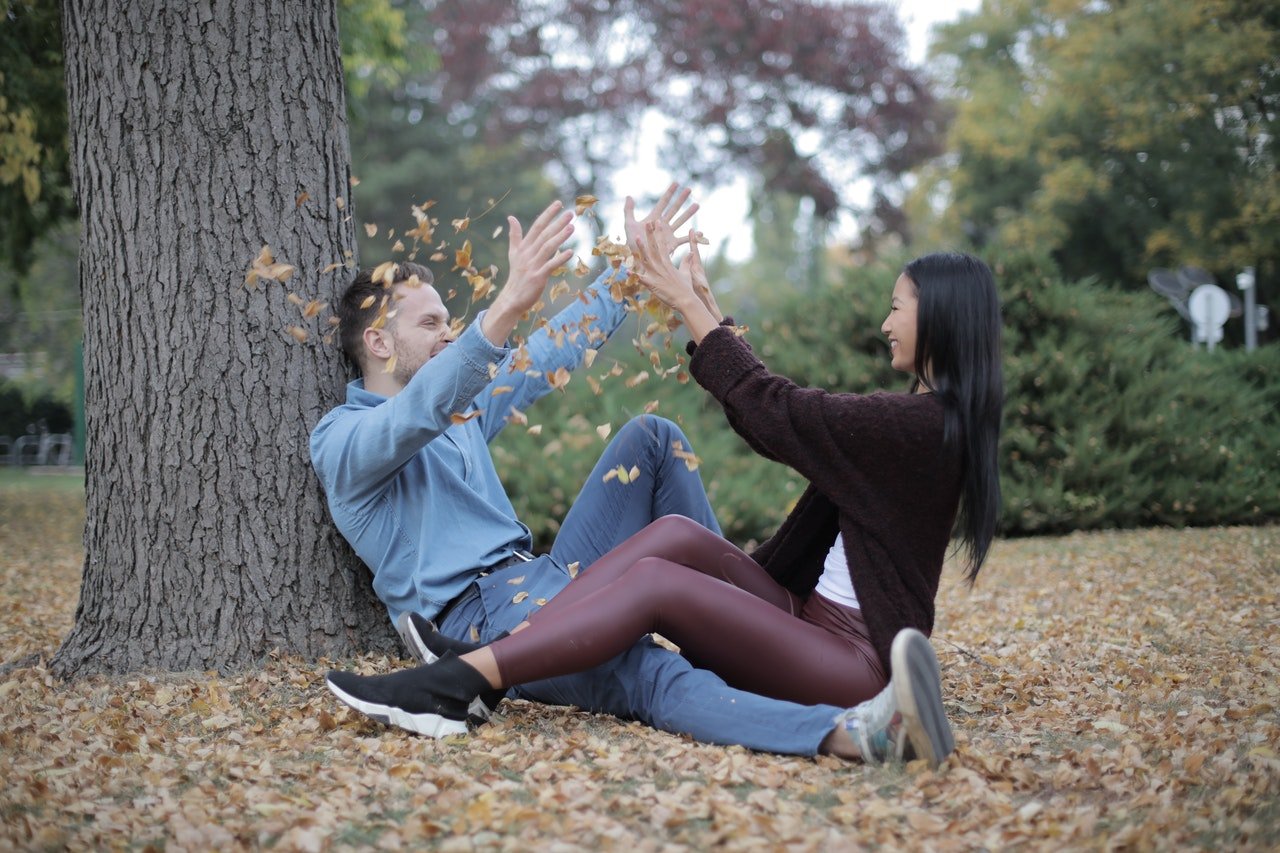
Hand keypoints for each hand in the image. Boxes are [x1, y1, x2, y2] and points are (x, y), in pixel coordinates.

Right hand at [483, 201, 573, 344]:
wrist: (512, 298)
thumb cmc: (517, 275)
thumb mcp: (514, 253)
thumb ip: (514, 235)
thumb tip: (511, 217)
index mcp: (523, 247)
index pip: (537, 226)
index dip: (547, 214)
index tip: (558, 203)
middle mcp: (528, 254)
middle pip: (544, 235)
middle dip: (557, 222)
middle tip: (571, 213)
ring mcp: (533, 265)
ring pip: (547, 248)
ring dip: (560, 237)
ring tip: (572, 227)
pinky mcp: (538, 277)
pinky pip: (550, 266)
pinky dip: (560, 259)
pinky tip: (571, 252)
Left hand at [624, 183, 697, 264]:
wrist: (636, 258)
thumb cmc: (631, 242)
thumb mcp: (629, 224)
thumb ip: (629, 210)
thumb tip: (629, 196)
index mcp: (653, 218)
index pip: (663, 202)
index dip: (670, 193)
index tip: (676, 183)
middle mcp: (662, 224)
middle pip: (674, 209)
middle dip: (681, 199)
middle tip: (689, 189)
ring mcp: (668, 234)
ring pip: (681, 221)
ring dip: (689, 213)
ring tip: (697, 205)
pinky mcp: (672, 244)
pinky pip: (684, 239)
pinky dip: (692, 236)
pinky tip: (700, 232)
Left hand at [633, 225, 721, 343]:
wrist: (686, 301)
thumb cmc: (686, 288)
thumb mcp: (687, 273)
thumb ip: (687, 262)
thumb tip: (691, 253)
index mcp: (668, 263)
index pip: (664, 244)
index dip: (660, 233)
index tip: (658, 222)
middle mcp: (661, 266)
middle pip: (654, 248)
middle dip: (650, 235)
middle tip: (647, 222)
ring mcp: (656, 275)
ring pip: (646, 260)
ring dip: (641, 249)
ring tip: (636, 238)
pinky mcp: (652, 285)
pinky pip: (641, 279)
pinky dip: (634, 275)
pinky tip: (627, 271)